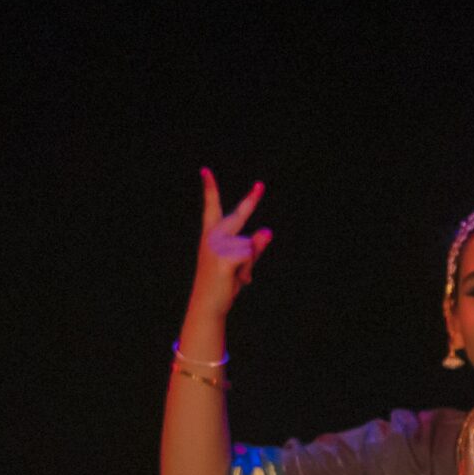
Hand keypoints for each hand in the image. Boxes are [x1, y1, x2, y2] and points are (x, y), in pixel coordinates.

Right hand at [189, 168, 271, 317]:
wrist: (209, 304)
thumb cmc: (223, 283)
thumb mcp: (241, 263)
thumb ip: (254, 247)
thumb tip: (268, 230)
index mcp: (212, 235)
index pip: (212, 207)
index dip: (209, 189)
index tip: (205, 171)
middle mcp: (212, 236)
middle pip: (239, 217)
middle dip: (251, 199)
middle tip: (261, 184)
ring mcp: (216, 246)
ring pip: (250, 246)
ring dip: (249, 264)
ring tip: (236, 276)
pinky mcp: (223, 259)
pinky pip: (248, 256)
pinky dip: (247, 271)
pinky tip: (238, 280)